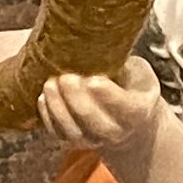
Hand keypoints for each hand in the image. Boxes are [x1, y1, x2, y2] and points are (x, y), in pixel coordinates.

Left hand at [37, 57, 162, 150]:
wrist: (131, 123)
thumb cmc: (134, 88)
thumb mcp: (138, 72)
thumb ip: (123, 64)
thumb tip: (96, 42)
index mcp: (137, 112)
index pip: (124, 108)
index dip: (108, 95)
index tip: (94, 79)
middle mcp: (115, 131)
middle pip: (93, 120)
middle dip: (76, 98)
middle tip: (66, 77)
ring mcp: (92, 139)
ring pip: (71, 130)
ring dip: (58, 106)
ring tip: (50, 84)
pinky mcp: (73, 140)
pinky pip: (57, 132)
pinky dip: (48, 114)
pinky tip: (44, 95)